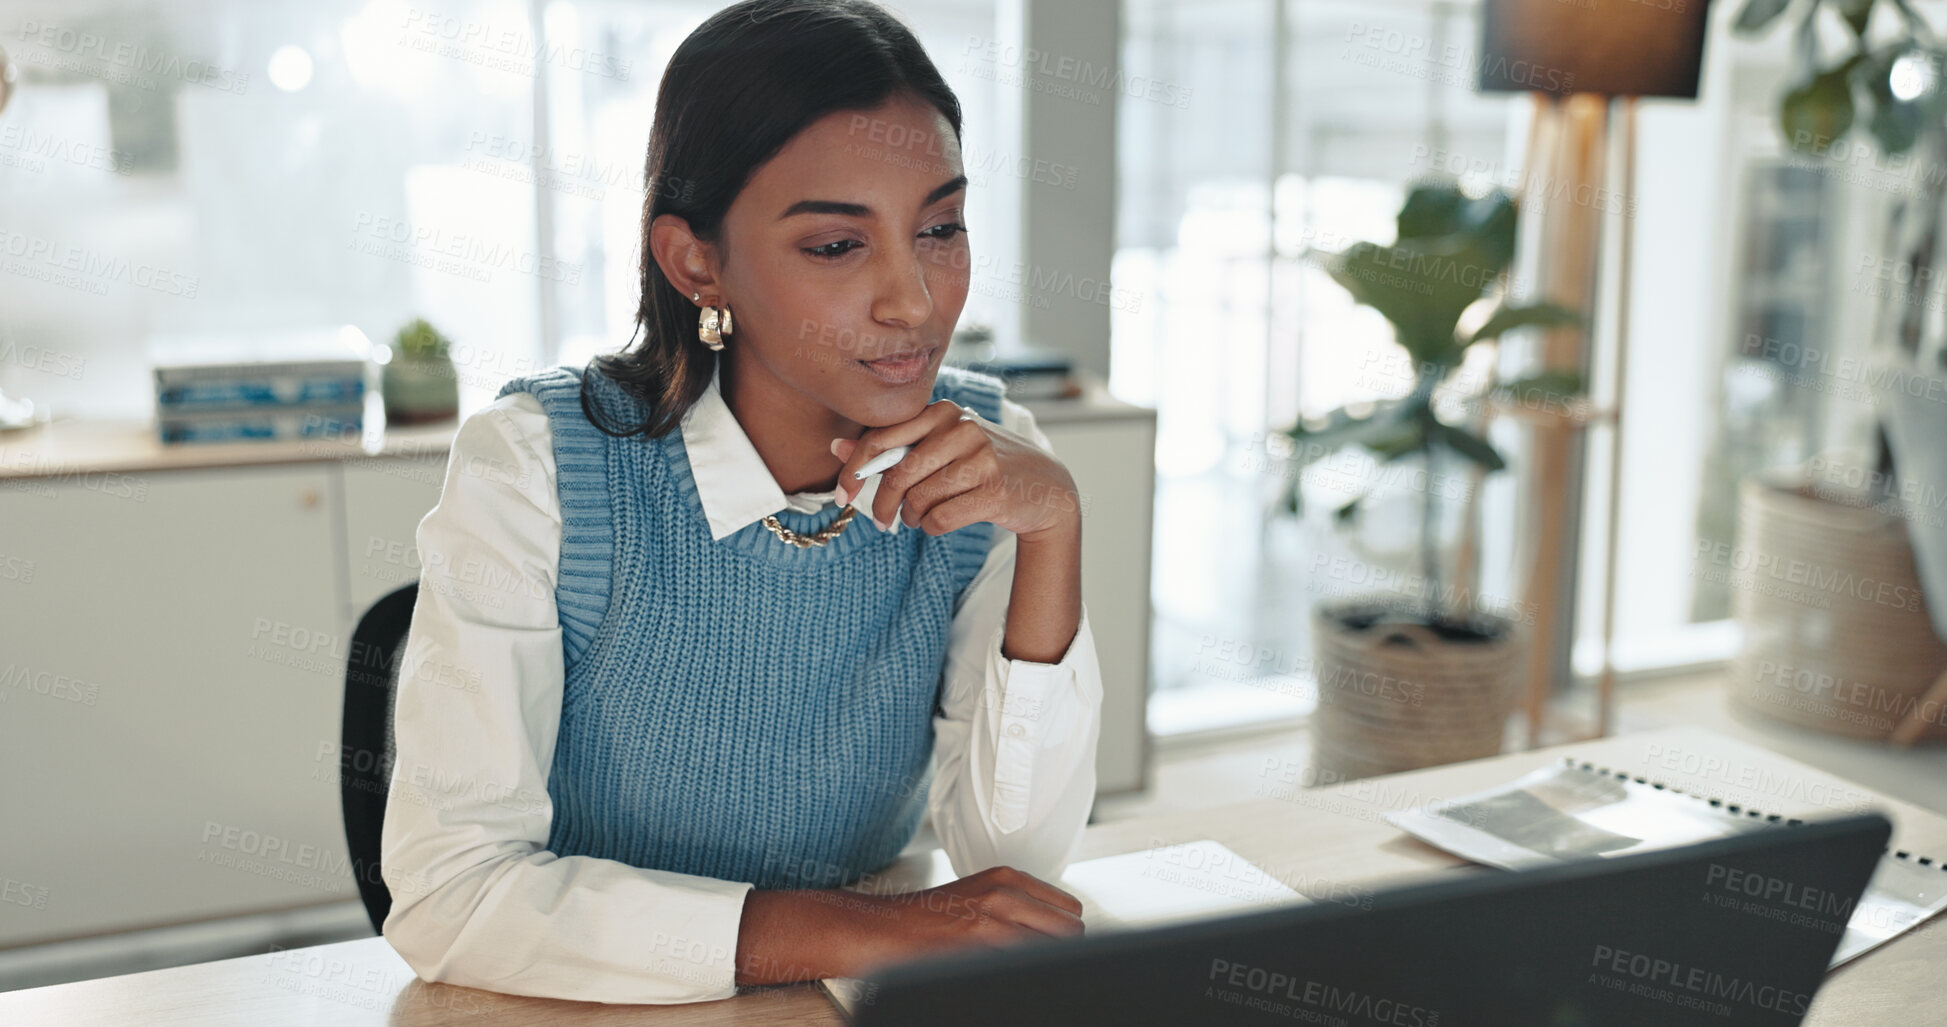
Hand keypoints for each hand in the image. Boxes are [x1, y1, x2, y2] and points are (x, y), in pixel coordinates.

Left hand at [830, 400, 1081, 542]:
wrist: (1045, 486)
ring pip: (919, 499)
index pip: (881, 438)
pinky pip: (940, 519)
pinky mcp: (996, 490)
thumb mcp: (939, 445)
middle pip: (897, 475)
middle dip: (883, 505)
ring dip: (912, 517)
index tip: (842, 495)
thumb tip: (836, 447)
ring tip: (920, 517)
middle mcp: (962, 428)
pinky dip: (933, 527)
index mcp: (943, 411)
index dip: (854, 470)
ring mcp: (982, 458)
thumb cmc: (982, 463)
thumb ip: (891, 445)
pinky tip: (941, 522)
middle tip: (883, 521)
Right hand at [845, 865, 1085, 976]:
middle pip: (1071, 931)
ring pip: (1054, 949)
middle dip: (1061, 950)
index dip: (1064, 935)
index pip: (1070, 910)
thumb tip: (1054, 932)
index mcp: (1009, 878)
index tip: (1053, 947)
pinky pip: (1025, 963)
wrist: (883, 928)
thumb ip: (1018, 908)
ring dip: (1044, 962)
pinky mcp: (980, 945)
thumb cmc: (928, 918)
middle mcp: (1007, 893)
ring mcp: (995, 920)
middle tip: (1037, 961)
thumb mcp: (980, 896)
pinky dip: (1023, 973)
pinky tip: (1003, 974)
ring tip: (1019, 968)